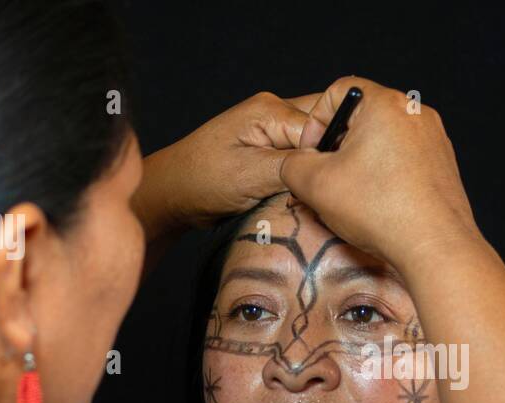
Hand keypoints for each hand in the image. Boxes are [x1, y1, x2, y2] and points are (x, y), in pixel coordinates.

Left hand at [135, 91, 317, 235]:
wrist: (174, 192)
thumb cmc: (201, 181)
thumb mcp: (251, 176)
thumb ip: (293, 166)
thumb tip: (329, 166)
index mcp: (271, 109)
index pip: (325, 126)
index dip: (331, 158)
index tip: (330, 186)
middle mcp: (275, 111)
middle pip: (326, 127)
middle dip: (330, 158)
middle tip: (326, 188)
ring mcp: (274, 128)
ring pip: (317, 142)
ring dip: (318, 167)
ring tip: (313, 191)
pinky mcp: (272, 146)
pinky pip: (304, 154)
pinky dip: (307, 173)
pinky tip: (303, 191)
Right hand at [279, 77, 483, 269]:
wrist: (434, 247)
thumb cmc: (382, 210)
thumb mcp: (315, 184)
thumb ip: (293, 164)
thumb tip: (296, 163)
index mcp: (385, 103)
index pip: (338, 92)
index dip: (315, 121)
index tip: (311, 152)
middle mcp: (415, 114)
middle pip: (363, 118)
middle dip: (338, 147)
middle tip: (327, 178)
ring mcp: (434, 139)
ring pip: (384, 141)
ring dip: (361, 164)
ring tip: (352, 197)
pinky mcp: (444, 165)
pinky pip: (405, 161)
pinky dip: (386, 177)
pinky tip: (378, 206)